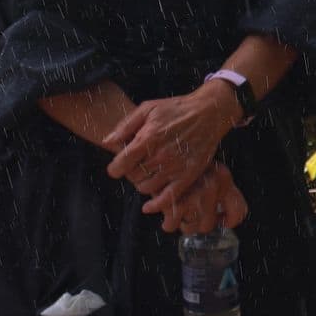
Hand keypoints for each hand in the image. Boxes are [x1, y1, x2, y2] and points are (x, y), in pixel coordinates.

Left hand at [103, 83, 237, 213]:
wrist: (208, 113)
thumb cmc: (175, 109)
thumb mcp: (148, 108)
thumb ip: (125, 126)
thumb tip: (107, 142)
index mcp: (148, 138)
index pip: (121, 164)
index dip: (114, 168)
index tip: (116, 168)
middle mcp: (160, 156)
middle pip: (133, 176)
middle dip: (130, 173)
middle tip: (136, 166)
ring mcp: (175, 168)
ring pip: (146, 188)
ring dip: (142, 184)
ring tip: (147, 174)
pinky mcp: (188, 176)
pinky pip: (168, 198)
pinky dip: (156, 205)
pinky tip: (149, 206)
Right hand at [142, 159, 248, 234]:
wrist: (160, 144)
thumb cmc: (181, 155)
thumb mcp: (206, 163)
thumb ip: (218, 185)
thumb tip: (223, 216)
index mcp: (223, 177)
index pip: (239, 209)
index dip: (231, 220)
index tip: (222, 221)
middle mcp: (212, 188)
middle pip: (208, 224)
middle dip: (197, 223)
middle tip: (189, 215)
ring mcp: (194, 198)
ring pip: (190, 228)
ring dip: (182, 223)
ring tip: (176, 211)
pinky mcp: (174, 204)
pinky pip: (171, 225)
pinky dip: (167, 223)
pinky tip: (165, 213)